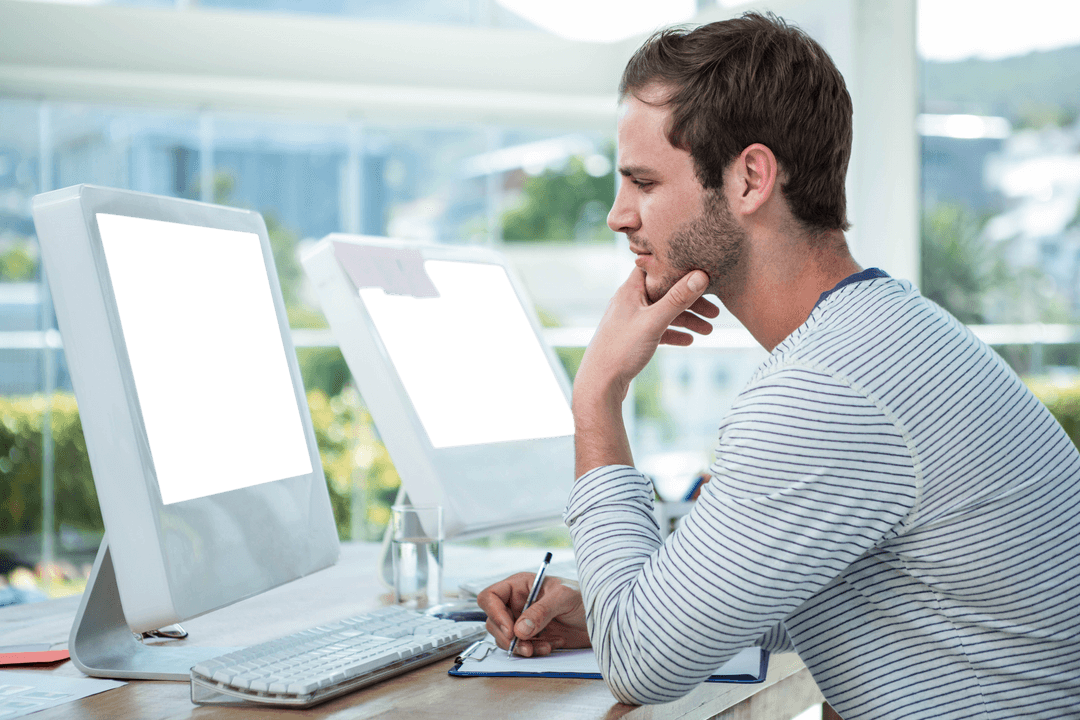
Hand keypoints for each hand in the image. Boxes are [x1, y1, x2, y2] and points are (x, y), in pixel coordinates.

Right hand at [476, 573, 589, 656]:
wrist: (600, 618)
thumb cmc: (584, 597)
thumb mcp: (564, 598)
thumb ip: (541, 611)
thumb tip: (519, 630)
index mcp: (520, 585)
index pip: (491, 596)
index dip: (495, 614)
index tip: (511, 631)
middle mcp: (517, 603)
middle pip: (493, 621)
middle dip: (507, 637)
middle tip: (525, 647)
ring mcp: (522, 621)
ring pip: (504, 638)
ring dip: (521, 647)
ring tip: (543, 647)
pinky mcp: (531, 637)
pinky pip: (520, 648)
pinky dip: (532, 651)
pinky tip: (550, 646)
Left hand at [571, 268, 717, 474]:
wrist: (599, 384)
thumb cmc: (621, 350)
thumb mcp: (653, 322)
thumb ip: (677, 299)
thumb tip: (701, 275)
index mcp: (630, 290)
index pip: (656, 267)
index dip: (677, 266)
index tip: (700, 269)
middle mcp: (629, 301)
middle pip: (665, 292)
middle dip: (690, 300)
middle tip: (716, 312)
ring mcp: (631, 319)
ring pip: (663, 313)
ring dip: (686, 320)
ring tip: (709, 330)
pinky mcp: (632, 337)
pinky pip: (657, 329)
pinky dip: (673, 333)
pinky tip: (689, 341)